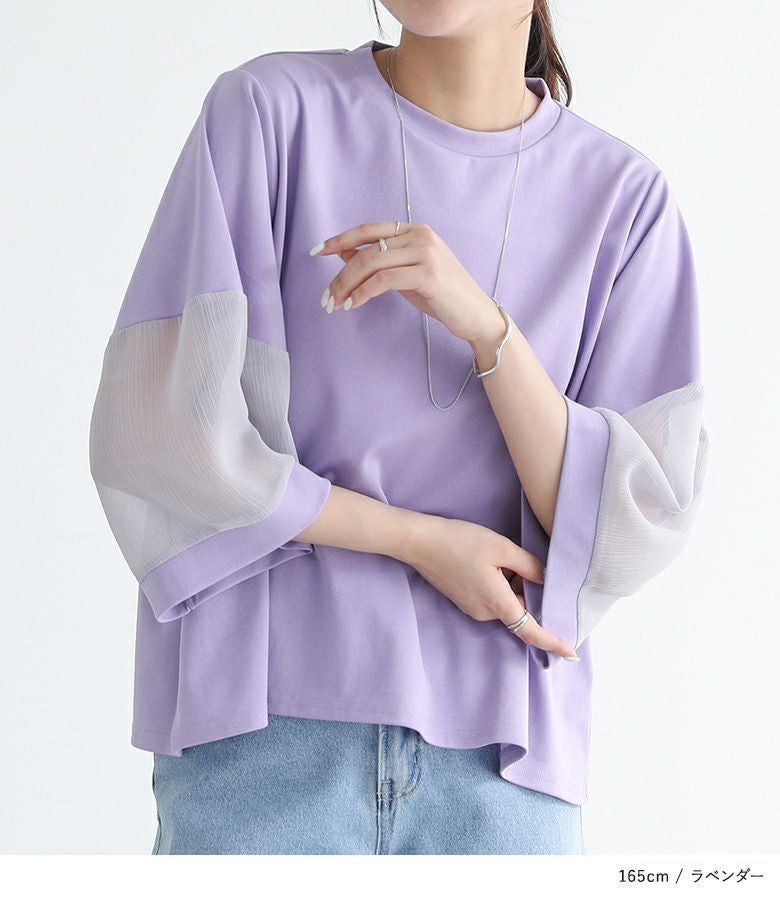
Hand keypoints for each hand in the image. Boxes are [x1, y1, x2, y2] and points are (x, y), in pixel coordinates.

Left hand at [310, 220, 507, 343]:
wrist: (476, 315)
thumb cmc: (441, 296)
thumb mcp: (406, 275)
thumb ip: (380, 262)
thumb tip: (344, 254)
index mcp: (415, 230)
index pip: (368, 230)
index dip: (340, 239)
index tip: (317, 251)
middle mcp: (421, 235)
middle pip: (366, 250)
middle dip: (340, 274)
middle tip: (326, 297)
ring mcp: (426, 253)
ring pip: (371, 264)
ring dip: (347, 286)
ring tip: (336, 304)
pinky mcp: (428, 274)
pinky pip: (384, 281)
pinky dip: (363, 293)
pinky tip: (353, 305)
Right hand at [397, 513, 578, 659]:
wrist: (419, 542)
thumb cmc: (459, 541)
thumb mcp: (501, 547)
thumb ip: (529, 565)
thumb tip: (546, 580)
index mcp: (496, 601)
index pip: (530, 630)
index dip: (552, 642)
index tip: (571, 654)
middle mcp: (484, 612)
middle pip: (520, 610)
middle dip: (527, 589)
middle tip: (519, 560)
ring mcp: (472, 608)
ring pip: (506, 602)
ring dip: (512, 584)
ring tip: (498, 555)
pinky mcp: (464, 601)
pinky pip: (492, 599)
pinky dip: (500, 584)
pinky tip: (488, 561)